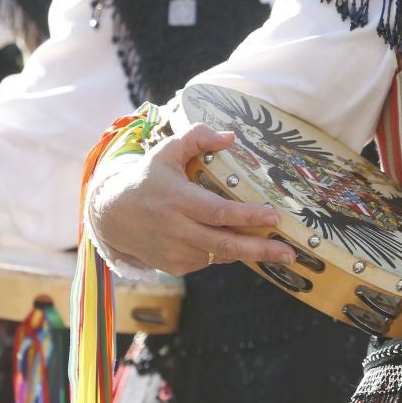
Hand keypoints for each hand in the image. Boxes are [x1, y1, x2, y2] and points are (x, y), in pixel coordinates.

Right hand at [86, 124, 294, 275]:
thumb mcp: (167, 152)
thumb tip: (231, 136)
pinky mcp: (176, 266)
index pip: (218, 212)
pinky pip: (210, 260)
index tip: (273, 217)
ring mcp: (176, 252)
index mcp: (177, 200)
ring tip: (277, 250)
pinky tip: (238, 243)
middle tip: (290, 252)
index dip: (247, 216)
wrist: (111, 216)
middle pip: (226, 244)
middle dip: (261, 249)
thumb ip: (197, 138)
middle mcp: (177, 229)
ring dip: (249, 252)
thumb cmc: (146, 179)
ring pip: (221, 255)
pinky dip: (226, 252)